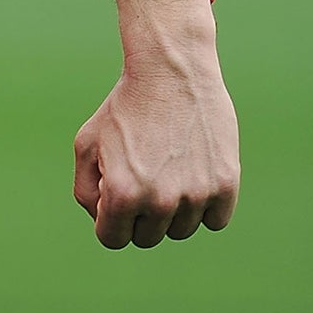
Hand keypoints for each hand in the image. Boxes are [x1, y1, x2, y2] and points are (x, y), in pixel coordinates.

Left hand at [74, 0, 239, 247]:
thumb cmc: (124, 110)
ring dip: (172, 209)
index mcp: (123, 193)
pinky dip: (204, 204)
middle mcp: (161, 201)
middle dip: (139, 214)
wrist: (170, 73)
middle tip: (141, 175)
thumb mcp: (87, 145)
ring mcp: (196, 196)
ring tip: (166, 168)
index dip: (109, 218)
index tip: (114, 194)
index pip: (112, 239)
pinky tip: (192, 172)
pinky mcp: (225, 186)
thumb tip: (105, 220)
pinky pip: (215, 220)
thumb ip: (87, 191)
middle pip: (147, 238)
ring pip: (181, 230)